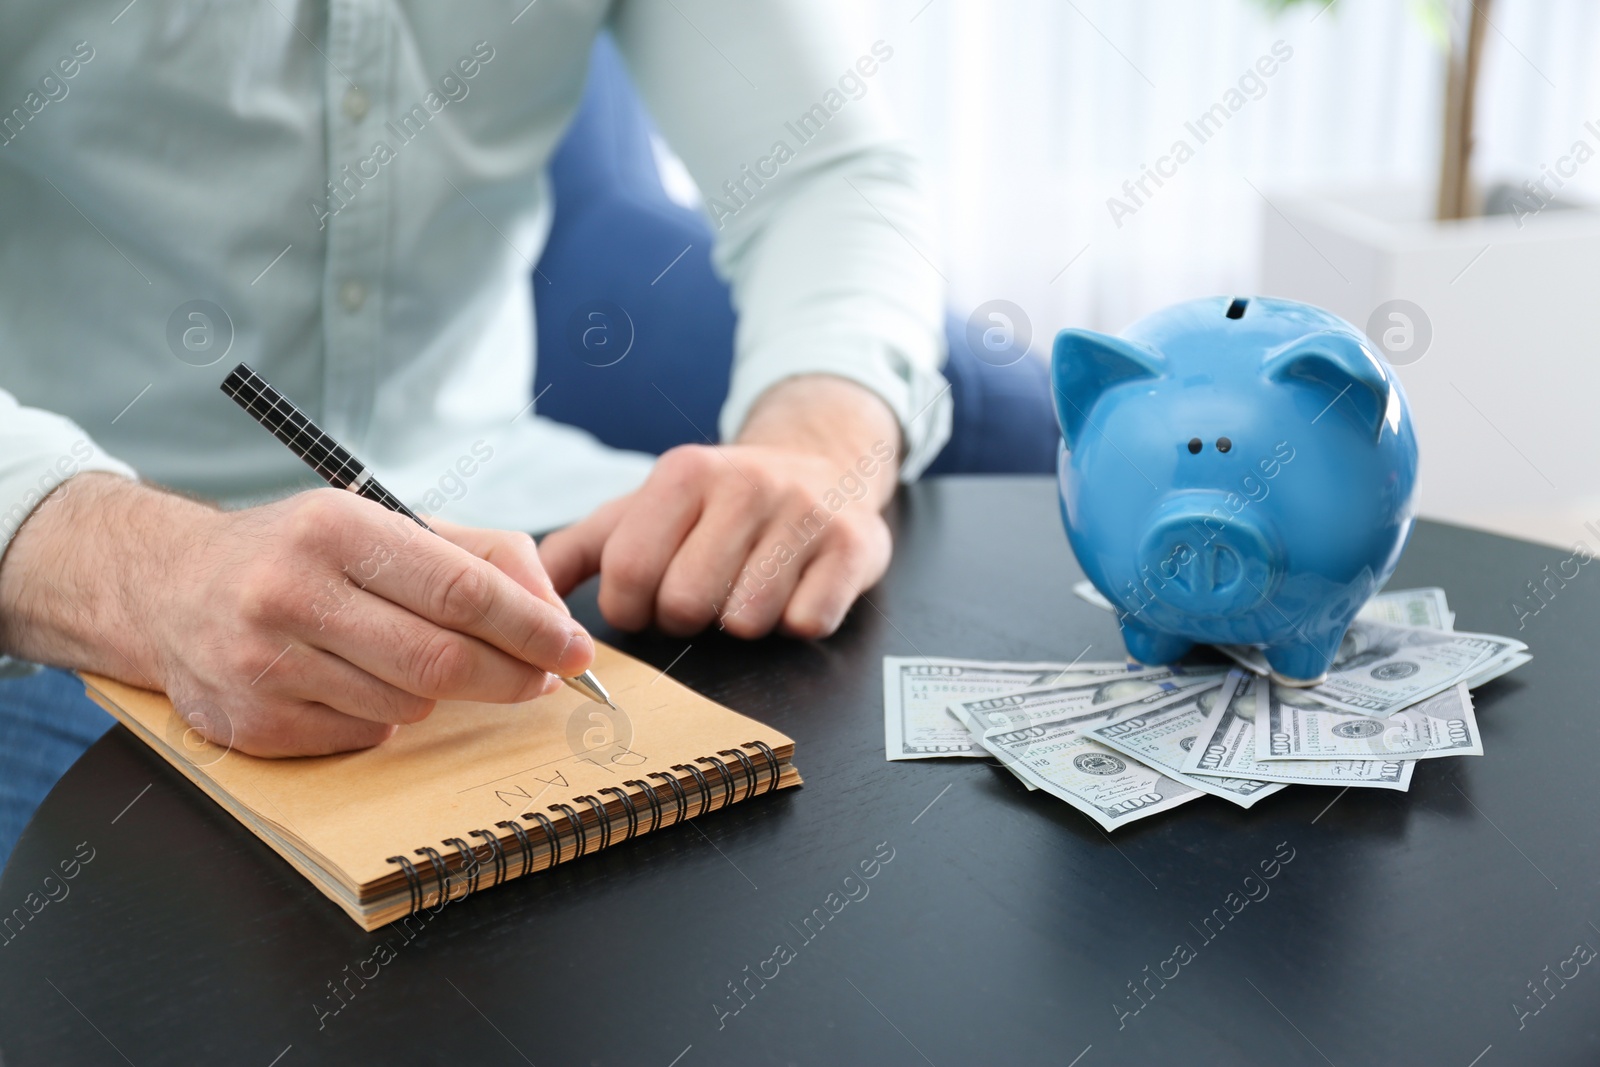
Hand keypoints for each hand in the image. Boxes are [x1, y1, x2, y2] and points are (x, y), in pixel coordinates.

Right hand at [0, 476, 594, 756]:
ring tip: (420, 661)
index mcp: (333, 528)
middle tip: (544, 679)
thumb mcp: (385, 525)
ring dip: (439, 694)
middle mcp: (289, 593)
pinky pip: (364, 735)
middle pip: (440, 659)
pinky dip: (386, 717)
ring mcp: (263, 664)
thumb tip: (551, 612)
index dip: (530, 626)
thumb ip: (481, 556)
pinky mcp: (251, 722)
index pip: (460, 589)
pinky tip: (360, 683)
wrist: (168, 586)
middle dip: (511, 676)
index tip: (573, 648)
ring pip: (407, 705)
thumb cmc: (302, 553)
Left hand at [540, 375, 901, 638]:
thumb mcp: (646, 508)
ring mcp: (804, 513)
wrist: (821, 463)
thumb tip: (517, 592)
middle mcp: (746, 483)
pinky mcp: (854, 544)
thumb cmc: (718, 504)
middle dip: (685, 618)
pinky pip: (808, 621)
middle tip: (702, 597)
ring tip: (748, 589)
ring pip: (747, 619)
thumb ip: (580, 550)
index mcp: (683, 473)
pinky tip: (793, 591)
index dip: (632, 607)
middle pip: (685, 602)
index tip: (648, 598)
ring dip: (741, 623)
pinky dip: (796, 622)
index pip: (629, 572)